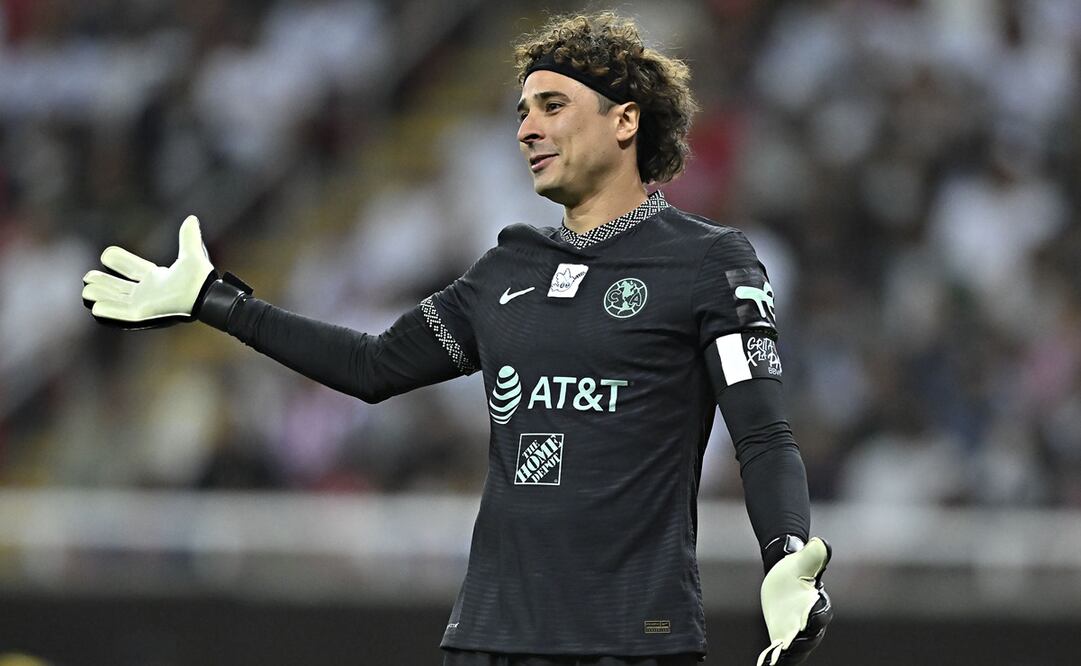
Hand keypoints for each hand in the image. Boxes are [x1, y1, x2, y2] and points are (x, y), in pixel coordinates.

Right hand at [82, 215, 216, 328]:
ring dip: (102, 295)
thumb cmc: (200, 279)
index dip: (121, 262)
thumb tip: (192, 218)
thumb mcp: (192, 255)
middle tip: (88, 276)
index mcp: (158, 278)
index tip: (107, 254)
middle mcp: (150, 291)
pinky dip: (110, 310)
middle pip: (121, 287)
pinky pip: (122, 313)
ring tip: (86, 290)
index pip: (134, 269)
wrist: (205, 296)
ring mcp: (146, 303)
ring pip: (118, 299)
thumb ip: (188, 237)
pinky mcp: (145, 313)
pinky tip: (94, 307)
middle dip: (105, 283)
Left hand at [757, 536, 832, 665]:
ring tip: (780, 659)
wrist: (784, 573)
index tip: (807, 621)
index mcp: (818, 603)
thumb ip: (813, 555)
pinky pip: (781, 649)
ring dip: (790, 654)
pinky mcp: (783, 633)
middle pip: (811, 636)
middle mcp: (811, 620)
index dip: (815, 618)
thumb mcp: (804, 559)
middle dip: (802, 642)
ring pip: (798, 647)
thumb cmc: (797, 565)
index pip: (820, 614)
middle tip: (790, 646)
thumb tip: (821, 543)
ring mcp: (797, 629)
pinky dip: (777, 657)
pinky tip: (767, 664)